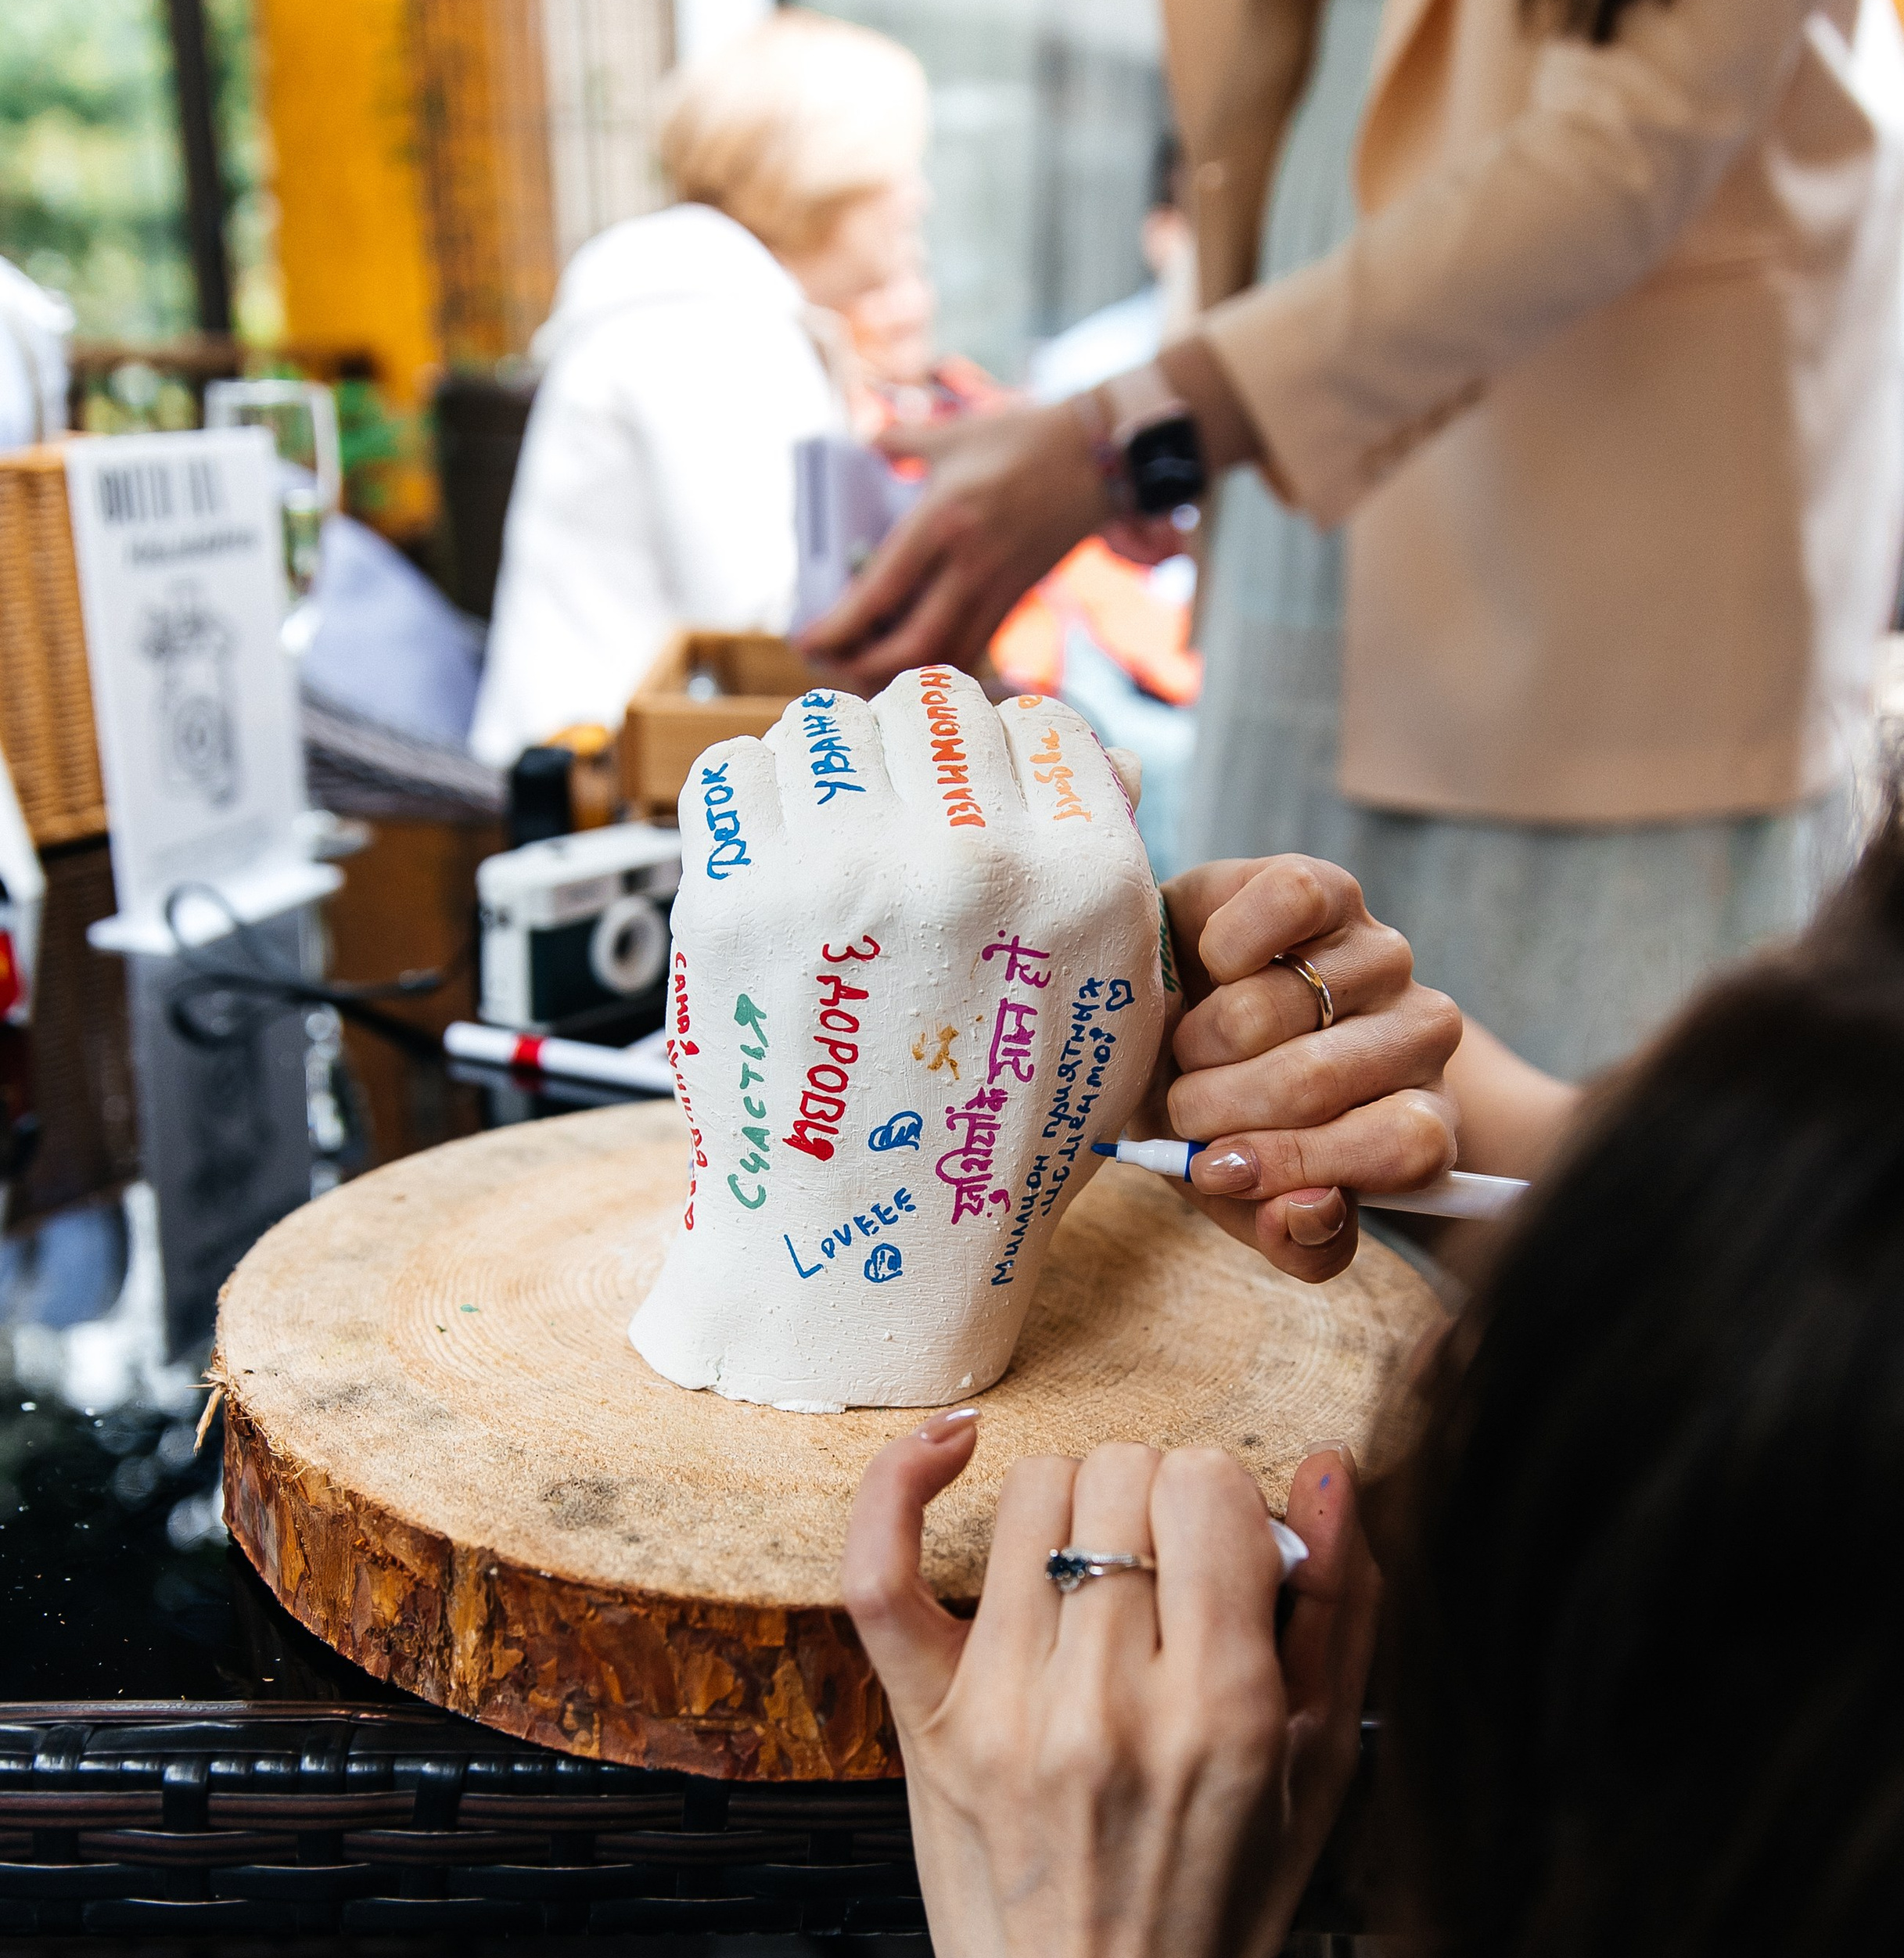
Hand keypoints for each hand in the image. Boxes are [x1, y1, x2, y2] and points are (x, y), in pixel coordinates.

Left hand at [634, 672, 1162, 1408]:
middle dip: (918, 761)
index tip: (979, 818)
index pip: (1041, 722)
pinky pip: (737, 768)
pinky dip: (752, 801)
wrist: (864, 1254)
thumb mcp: (1112, 1019)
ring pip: (831, 721)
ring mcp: (844, 873)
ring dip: (833, 770)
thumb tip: (1094, 757)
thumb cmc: (992, 1140)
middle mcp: (970, 860)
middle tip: (898, 836)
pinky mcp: (738, 898)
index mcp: (1082, 880)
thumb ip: (1113, 878)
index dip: (1007, 766)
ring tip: (833, 850)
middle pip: (934, 704)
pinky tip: (774, 862)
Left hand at [798, 403, 1107, 693]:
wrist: (1098, 456)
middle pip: (908, 648)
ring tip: (858, 669)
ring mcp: (997, 590)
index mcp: (943, 521)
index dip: (837, 629)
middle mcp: (969, 566)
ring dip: (896, 677)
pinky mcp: (1016, 601)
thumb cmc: (1023, 437)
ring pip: (942, 660)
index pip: (878, 593)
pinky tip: (908, 663)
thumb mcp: (954, 432)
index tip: (804, 640)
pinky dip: (935, 667)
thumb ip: (901, 440)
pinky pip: (971, 651)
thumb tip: (864, 442)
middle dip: (859, 668)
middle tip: (826, 663)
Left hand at [843, 1418, 1378, 1957]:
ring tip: (1095, 1571)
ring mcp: (1004, 1714)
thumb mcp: (1325, 1775)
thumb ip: (1344, 1612)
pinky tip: (950, 1448)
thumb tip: (1325, 1467)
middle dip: (1157, 1499)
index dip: (1224, 1498)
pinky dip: (901, 1485)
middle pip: (1124, 1478)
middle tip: (1166, 1576)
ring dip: (1074, 1502)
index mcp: (1227, 1712)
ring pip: (1033, 1495)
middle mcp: (1110, 1705)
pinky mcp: (925, 1729)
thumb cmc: (1219, 1917)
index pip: (1210, 1489)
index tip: (1226, 1553)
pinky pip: (881, 1570)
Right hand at [1154, 854, 1461, 1283]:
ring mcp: (1382, 956)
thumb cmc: (1223, 1120)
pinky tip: (1214, 963)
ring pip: (1273, 1006)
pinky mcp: (1334, 890)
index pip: (1407, 1145)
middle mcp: (1422, 1034)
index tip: (1218, 1170)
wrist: (1177, 1020)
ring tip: (1192, 1044)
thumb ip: (1293, 1237)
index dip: (1302, 1162)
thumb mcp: (1249, 1200)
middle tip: (1185, 1106)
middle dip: (1216, 1106)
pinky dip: (1229, 940)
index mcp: (1421, 1121)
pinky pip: (1290, 903)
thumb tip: (1308, 1210)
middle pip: (1316, 1081)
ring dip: (1201, 1038)